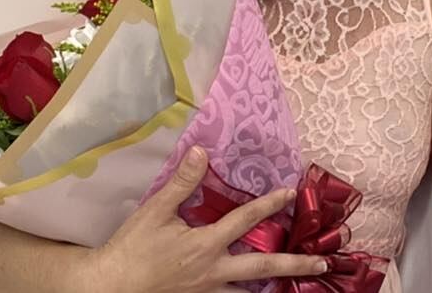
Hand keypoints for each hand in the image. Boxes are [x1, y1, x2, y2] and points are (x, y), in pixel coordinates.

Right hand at [81, 146, 328, 292]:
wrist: (109, 287)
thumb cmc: (132, 248)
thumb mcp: (155, 211)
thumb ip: (182, 183)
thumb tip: (201, 153)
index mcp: (206, 245)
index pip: (245, 219)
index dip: (270, 204)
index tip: (291, 192)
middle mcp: (213, 271)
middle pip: (263, 266)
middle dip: (295, 265)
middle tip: (322, 265)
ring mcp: (206, 291)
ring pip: (248, 291)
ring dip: (274, 286)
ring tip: (298, 285)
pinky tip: (253, 292)